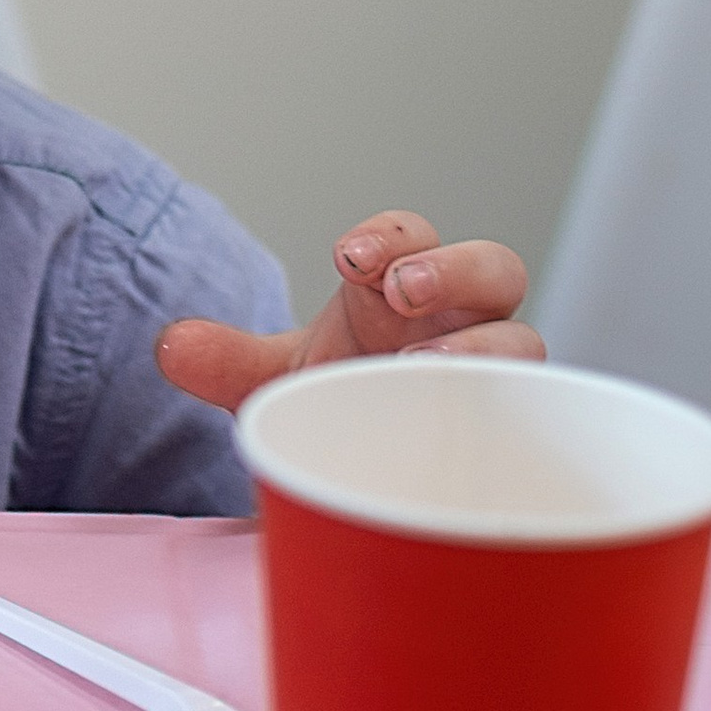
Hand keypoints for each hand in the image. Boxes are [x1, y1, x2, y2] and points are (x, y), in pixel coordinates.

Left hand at [156, 209, 541, 417]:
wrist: (376, 472)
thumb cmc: (342, 401)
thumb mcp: (284, 379)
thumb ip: (230, 361)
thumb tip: (170, 345)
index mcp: (406, 291)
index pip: (413, 238)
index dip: (390, 237)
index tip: (346, 258)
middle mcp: (462, 324)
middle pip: (493, 271)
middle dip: (453, 270)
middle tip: (402, 292)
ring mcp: (498, 380)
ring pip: (527, 345)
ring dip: (486, 348)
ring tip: (428, 370)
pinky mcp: (517, 439)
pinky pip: (540, 424)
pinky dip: (520, 428)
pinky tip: (480, 445)